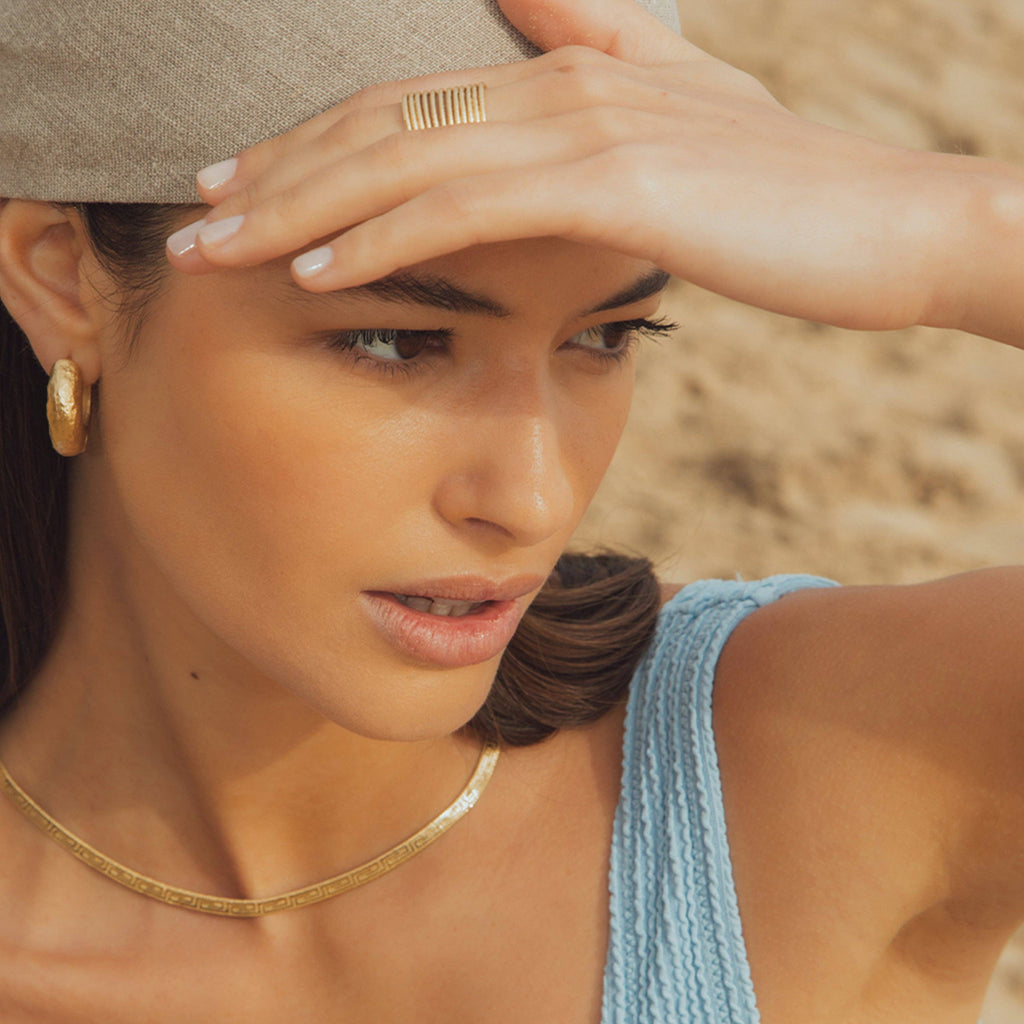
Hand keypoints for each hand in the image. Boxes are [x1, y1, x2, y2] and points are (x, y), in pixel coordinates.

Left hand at [165, 0, 984, 333]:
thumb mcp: (690, 114)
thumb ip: (605, 67)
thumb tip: (533, 47)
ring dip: (296, 209)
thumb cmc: (791, 195)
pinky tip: (313, 274)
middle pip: (381, 122)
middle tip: (192, 217)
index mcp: (571, 69)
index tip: (243, 184)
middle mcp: (564, 78)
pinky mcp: (612, 182)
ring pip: (402, 161)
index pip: (408, 103)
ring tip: (216, 250)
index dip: (314, 139)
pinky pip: (464, 211)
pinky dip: (379, 240)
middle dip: (275, 172)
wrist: (896, 224)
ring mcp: (585, 124)